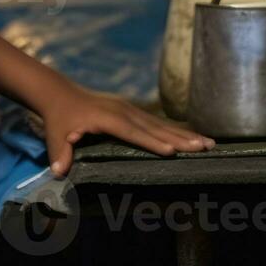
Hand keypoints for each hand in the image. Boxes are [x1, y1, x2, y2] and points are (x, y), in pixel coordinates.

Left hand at [36, 78, 212, 175]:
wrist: (60, 93)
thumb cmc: (59, 118)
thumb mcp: (55, 135)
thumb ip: (59, 153)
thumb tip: (59, 173)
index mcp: (107, 117)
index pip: (132, 132)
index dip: (151, 142)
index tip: (171, 152)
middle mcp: (123, 110)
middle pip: (155, 127)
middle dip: (181, 138)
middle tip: (205, 148)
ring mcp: (130, 108)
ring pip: (162, 124)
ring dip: (186, 134)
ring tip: (210, 144)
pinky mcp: (133, 110)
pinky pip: (158, 122)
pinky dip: (177, 130)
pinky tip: (194, 138)